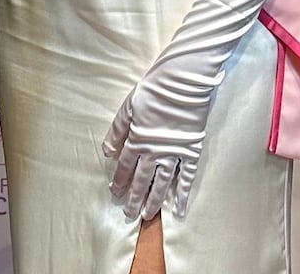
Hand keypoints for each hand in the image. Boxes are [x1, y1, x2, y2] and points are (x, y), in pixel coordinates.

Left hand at [102, 65, 210, 221]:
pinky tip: (178, 209)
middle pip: (142, 179)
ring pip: (161, 183)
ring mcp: (174, 154)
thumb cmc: (154, 91)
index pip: (125, 166)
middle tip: (129, 213)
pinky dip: (182, 194)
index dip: (119, 179)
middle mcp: (154, 152)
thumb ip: (117, 131)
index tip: (115, 191)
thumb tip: (107, 151)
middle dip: (134, 198)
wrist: (182, 83)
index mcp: (138, 140)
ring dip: (154, 200)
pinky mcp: (191, 152)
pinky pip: (186, 178)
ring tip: (147, 215)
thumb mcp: (128, 107)